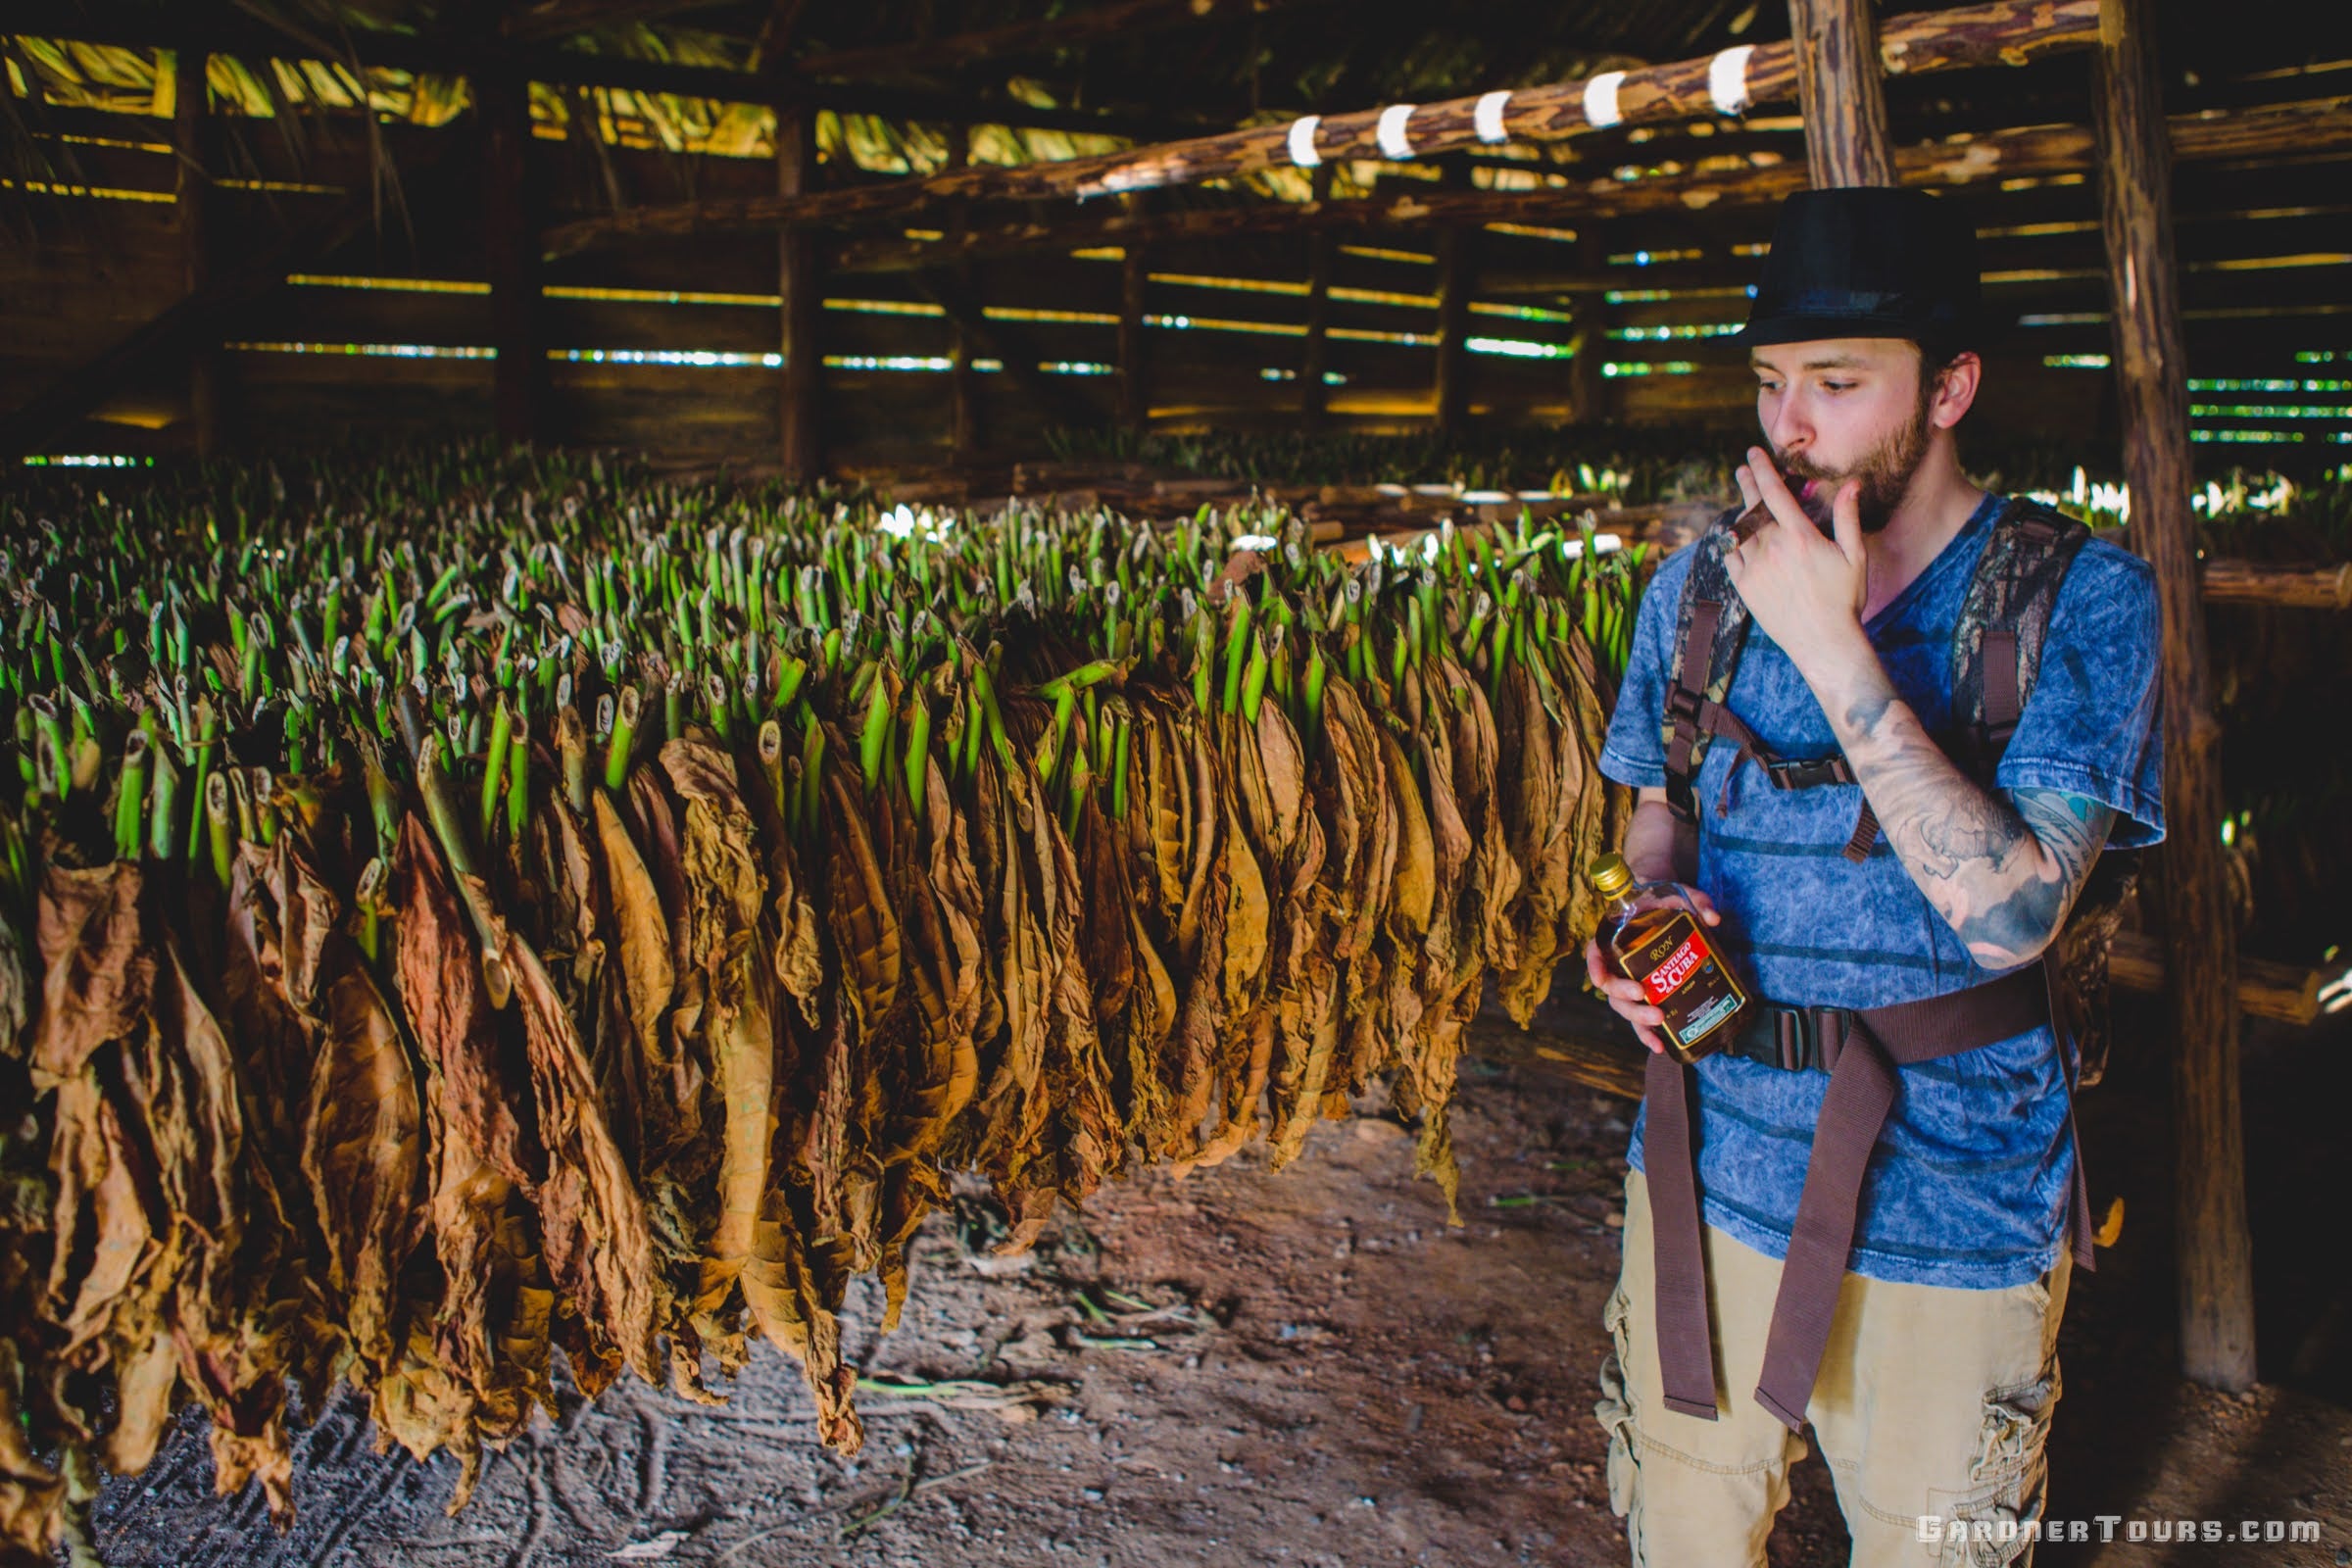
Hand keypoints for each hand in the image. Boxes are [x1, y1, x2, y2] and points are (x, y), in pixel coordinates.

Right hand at [1584, 886, 1721, 1054]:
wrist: (1659, 903)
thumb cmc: (1661, 898)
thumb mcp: (1677, 892)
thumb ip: (1696, 900)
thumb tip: (1715, 920)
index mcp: (1612, 937)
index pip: (1593, 956)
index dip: (1596, 971)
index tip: (1606, 981)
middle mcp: (1615, 963)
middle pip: (1611, 990)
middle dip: (1628, 1003)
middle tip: (1651, 1005)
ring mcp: (1629, 981)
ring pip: (1624, 1008)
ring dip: (1638, 1022)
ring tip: (1659, 1029)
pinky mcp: (1644, 993)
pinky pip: (1639, 1017)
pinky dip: (1647, 1034)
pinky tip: (1661, 1047)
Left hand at [1724, 447, 1869, 683]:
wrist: (1823, 641)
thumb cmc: (1844, 599)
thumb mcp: (1854, 555)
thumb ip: (1847, 517)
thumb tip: (1851, 484)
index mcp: (1799, 536)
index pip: (1774, 492)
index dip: (1762, 469)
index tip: (1754, 454)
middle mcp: (1773, 548)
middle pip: (1752, 506)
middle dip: (1747, 483)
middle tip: (1743, 470)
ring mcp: (1755, 567)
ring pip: (1741, 530)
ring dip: (1741, 513)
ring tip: (1744, 504)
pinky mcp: (1744, 586)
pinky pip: (1731, 556)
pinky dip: (1733, 543)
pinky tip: (1736, 538)